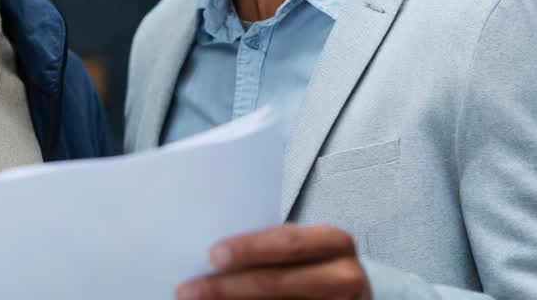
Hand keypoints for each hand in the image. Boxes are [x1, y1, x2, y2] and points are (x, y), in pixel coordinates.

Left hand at [176, 223, 369, 299]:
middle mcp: (344, 275)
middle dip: (226, 288)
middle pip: (276, 282)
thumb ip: (269, 249)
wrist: (349, 296)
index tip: (212, 255)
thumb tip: (209, 257)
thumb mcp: (301, 250)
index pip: (286, 242)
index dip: (248, 248)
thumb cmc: (313, 266)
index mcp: (333, 242)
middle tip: (188, 290)